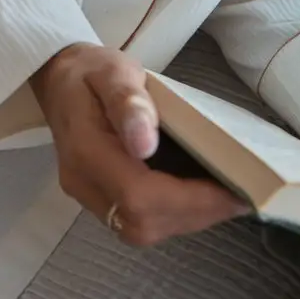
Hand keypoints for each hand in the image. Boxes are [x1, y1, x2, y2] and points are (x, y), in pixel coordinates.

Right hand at [31, 44, 248, 246]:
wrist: (58, 77)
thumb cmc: (91, 70)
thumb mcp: (113, 71)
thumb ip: (129, 102)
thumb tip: (146, 145)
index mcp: (84, 149)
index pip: (138, 194)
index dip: (189, 200)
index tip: (233, 190)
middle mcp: (83, 182)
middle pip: (141, 222)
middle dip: (195, 214)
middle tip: (241, 196)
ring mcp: (87, 195)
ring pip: (141, 228)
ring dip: (188, 218)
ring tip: (226, 198)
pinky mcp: (98, 198)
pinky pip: (137, 220)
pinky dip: (174, 214)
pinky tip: (199, 196)